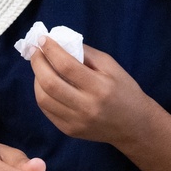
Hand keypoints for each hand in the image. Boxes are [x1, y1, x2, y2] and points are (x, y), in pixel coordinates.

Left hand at [29, 36, 153, 148]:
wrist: (134, 125)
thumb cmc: (124, 91)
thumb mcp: (111, 66)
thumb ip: (86, 53)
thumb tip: (60, 43)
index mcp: (99, 88)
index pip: (67, 66)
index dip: (51, 51)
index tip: (43, 40)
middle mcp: (86, 107)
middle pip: (50, 83)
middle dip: (38, 63)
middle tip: (36, 51)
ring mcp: (76, 122)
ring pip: (43, 99)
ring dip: (36, 79)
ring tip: (40, 67)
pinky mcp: (69, 131)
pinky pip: (46, 110)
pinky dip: (42, 94)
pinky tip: (45, 84)